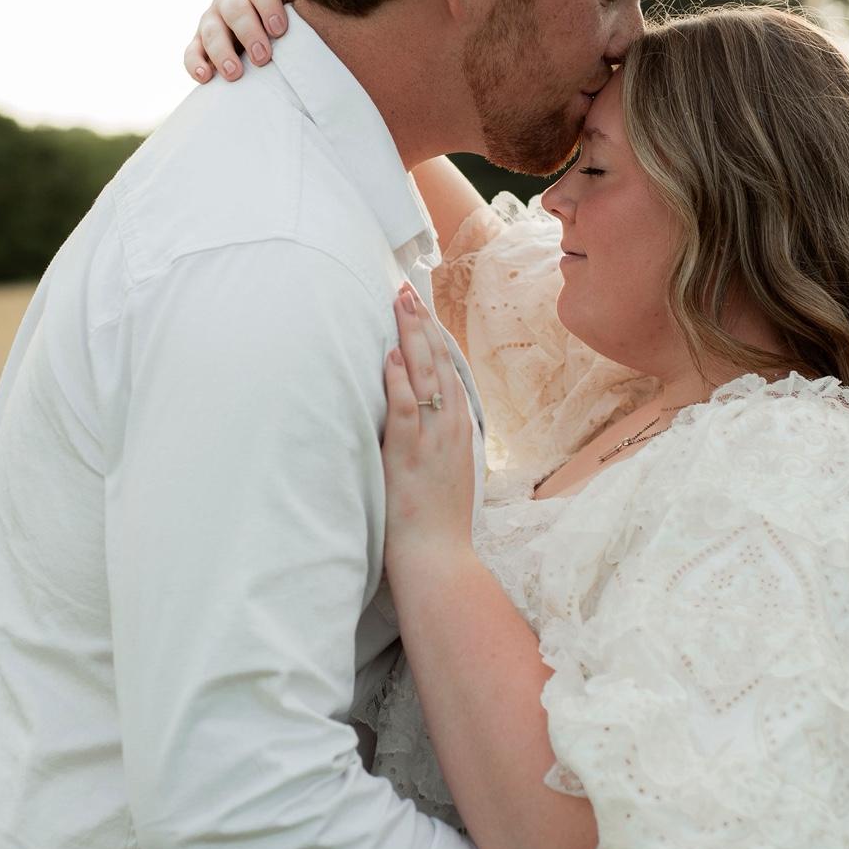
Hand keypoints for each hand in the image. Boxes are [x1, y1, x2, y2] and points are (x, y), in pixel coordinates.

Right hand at [183, 0, 287, 83]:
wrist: (266, 41)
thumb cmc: (287, 27)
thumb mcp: (297, 8)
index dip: (269, 7)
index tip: (280, 31)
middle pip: (234, 9)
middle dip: (248, 33)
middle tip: (263, 57)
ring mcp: (211, 19)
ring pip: (210, 30)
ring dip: (222, 52)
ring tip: (236, 74)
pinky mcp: (198, 43)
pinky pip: (191, 51)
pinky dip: (195, 64)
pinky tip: (206, 77)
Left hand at [382, 283, 475, 570]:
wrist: (439, 558)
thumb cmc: (437, 521)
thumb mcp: (447, 471)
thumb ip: (438, 440)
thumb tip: (424, 416)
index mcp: (460, 429)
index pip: (448, 369)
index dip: (434, 335)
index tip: (421, 308)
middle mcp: (450, 427)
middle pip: (438, 362)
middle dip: (421, 323)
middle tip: (406, 290)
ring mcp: (432, 439)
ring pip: (425, 376)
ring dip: (410, 338)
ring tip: (399, 305)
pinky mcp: (410, 455)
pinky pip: (405, 409)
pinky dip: (398, 380)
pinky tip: (388, 356)